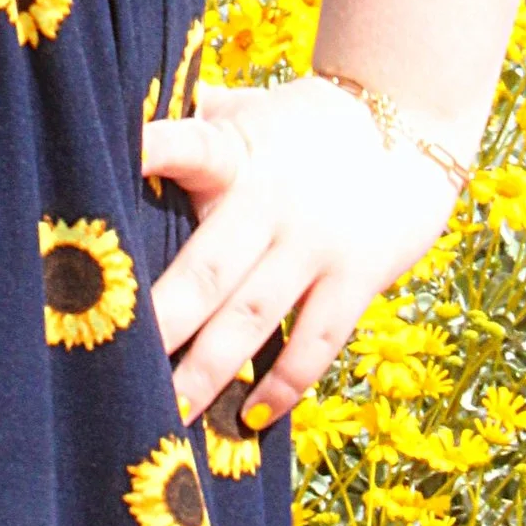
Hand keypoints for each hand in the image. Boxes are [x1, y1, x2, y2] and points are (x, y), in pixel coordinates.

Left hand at [144, 74, 465, 426]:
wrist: (409, 129)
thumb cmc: (302, 126)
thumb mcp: (247, 111)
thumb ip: (190, 120)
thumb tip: (117, 107)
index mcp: (235, 152)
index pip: (188, 147)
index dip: (151, 154)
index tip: (116, 168)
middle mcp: (272, 201)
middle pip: (208, 268)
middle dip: (162, 319)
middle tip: (115, 359)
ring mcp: (315, 244)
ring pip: (253, 316)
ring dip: (209, 369)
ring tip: (170, 414)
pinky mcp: (356, 278)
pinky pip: (316, 341)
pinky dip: (284, 384)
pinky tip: (249, 419)